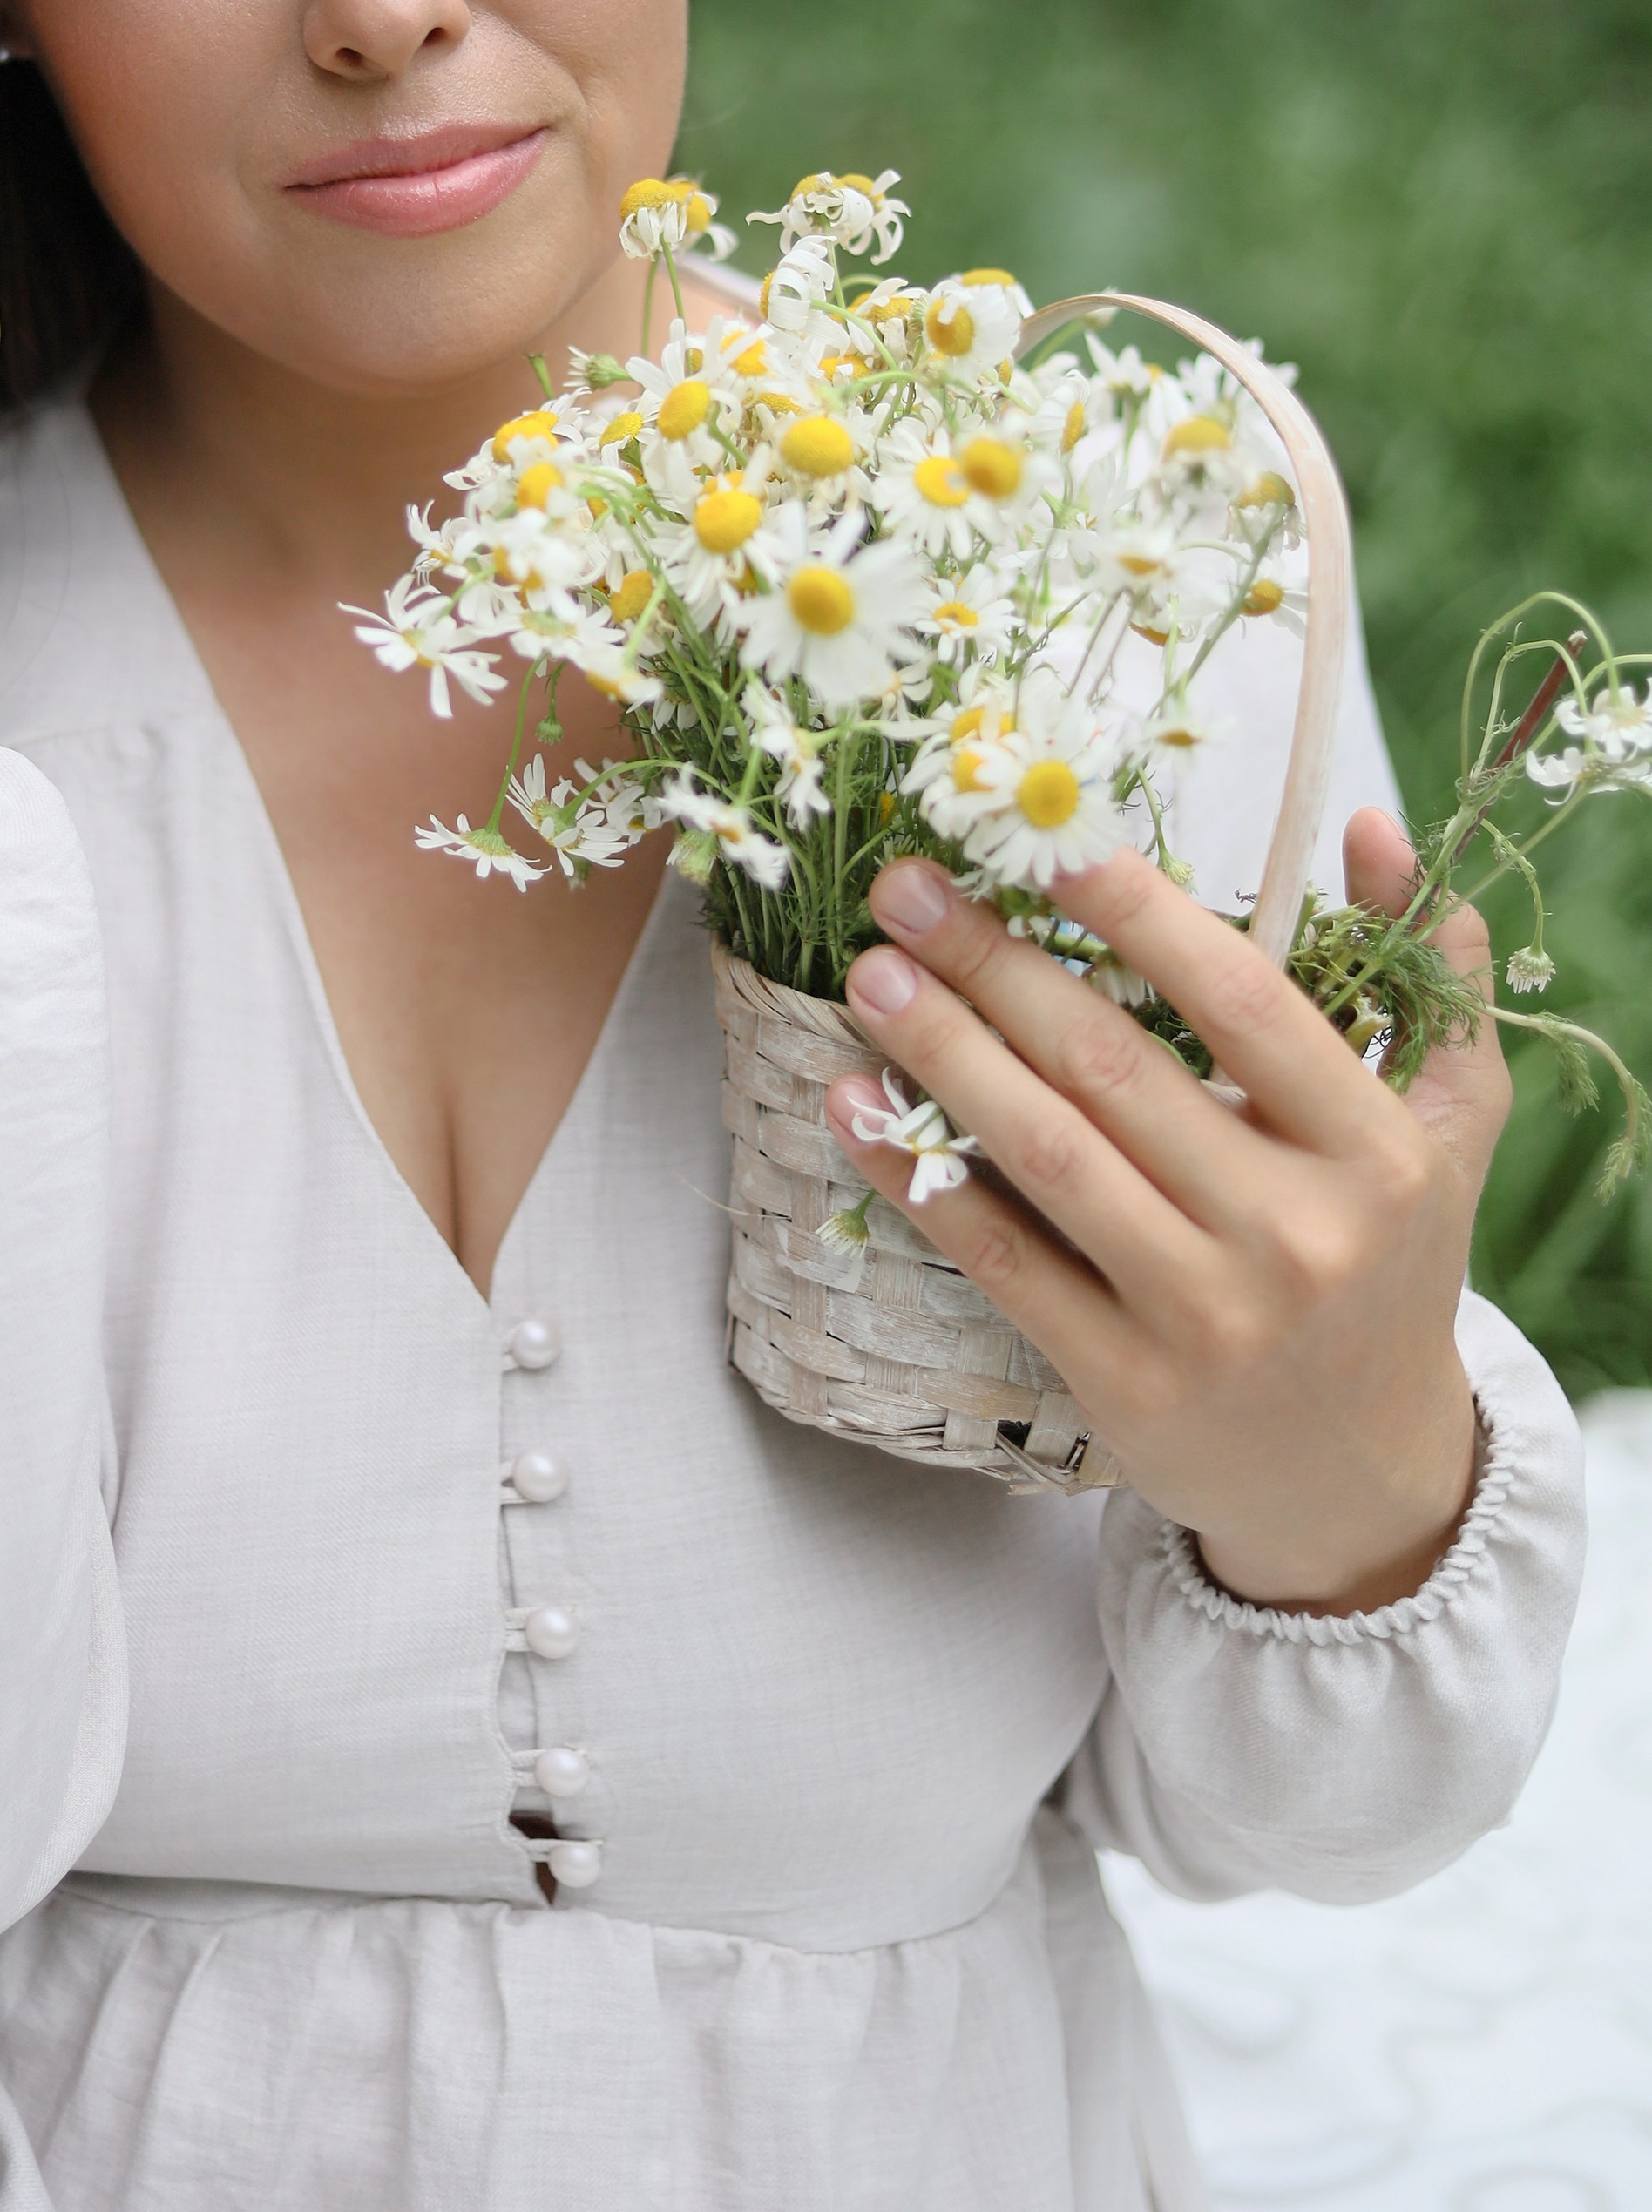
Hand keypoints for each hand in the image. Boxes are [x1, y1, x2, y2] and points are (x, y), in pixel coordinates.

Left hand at [826, 812, 1506, 1613]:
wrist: (1365, 1480)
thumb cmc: (1390, 1263)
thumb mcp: (1450, 1124)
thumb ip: (1423, 976)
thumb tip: (1371, 823)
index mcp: (1376, 1153)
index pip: (1242, 999)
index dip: (1135, 911)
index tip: (1042, 838)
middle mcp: (1295, 1234)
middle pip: (1115, 1070)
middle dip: (996, 966)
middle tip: (905, 887)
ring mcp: (1206, 1318)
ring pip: (1048, 1158)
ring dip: (943, 1056)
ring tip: (868, 977)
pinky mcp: (1126, 1386)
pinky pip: (1003, 1261)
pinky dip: (920, 1180)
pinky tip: (853, 1107)